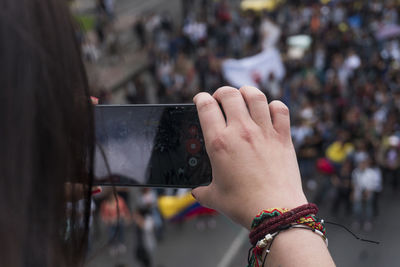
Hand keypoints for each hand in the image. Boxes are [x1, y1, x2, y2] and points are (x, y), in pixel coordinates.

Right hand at [192, 86, 306, 228]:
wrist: (275, 212)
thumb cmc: (243, 205)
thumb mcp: (214, 197)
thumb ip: (202, 191)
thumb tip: (196, 191)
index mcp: (219, 143)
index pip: (206, 106)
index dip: (201, 98)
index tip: (201, 100)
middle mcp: (241, 131)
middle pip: (229, 94)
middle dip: (221, 92)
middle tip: (220, 100)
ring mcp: (264, 132)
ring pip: (255, 96)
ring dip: (246, 92)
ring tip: (243, 97)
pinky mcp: (282, 137)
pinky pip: (280, 109)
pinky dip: (273, 105)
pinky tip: (269, 110)